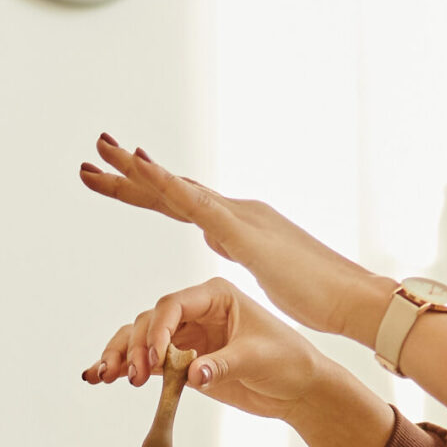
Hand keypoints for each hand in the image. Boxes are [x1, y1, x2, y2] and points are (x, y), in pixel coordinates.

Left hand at [79, 135, 390, 343]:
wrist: (351, 298)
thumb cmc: (316, 295)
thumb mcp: (263, 271)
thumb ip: (240, 249)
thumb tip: (219, 237)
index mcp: (237, 225)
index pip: (181, 204)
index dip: (147, 190)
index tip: (115, 177)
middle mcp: (235, 212)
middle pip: (172, 189)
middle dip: (130, 172)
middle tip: (95, 148)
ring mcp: (239, 217)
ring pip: (177, 189)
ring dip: (137, 169)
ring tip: (103, 149)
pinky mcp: (244, 232)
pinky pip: (196, 204)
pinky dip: (166, 184)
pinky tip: (140, 167)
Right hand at [83, 278, 333, 423]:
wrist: (298, 389)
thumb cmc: (288, 361)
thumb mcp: (258, 358)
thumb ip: (223, 365)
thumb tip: (192, 376)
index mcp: (216, 295)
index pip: (174, 305)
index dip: (158, 330)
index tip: (153, 359)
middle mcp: (196, 311)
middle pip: (150, 321)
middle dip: (135, 347)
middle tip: (132, 376)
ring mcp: (186, 336)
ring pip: (140, 339)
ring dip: (120, 355)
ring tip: (103, 376)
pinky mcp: (180, 362)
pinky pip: (146, 362)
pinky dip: (124, 368)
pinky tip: (100, 377)